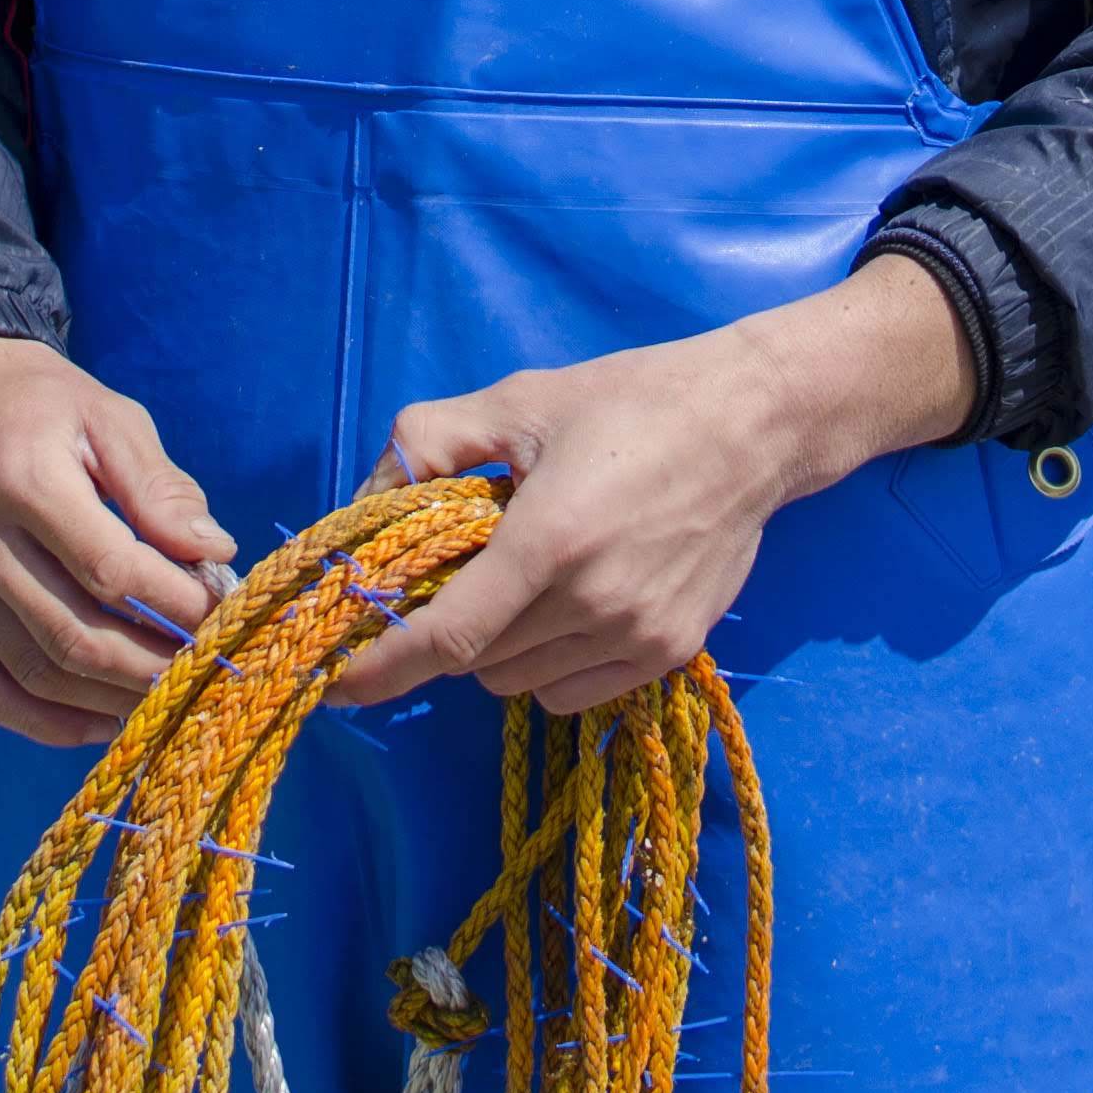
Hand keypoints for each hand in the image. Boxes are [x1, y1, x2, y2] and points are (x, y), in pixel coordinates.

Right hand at [0, 336, 228, 748]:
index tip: (225, 614)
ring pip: (36, 672)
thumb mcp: (106, 415)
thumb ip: (158, 485)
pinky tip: (101, 723)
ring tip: (170, 700)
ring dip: (110, 701)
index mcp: (23, 480)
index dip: (175, 602)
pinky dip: (45, 723)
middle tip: (209, 671)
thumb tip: (214, 551)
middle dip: (153, 665)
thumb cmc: (39, 404)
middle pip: (75, 634)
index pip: (111, 569)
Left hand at [329, 254, 975, 720]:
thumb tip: (372, 496)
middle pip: (478, 661)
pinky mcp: (670, 653)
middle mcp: (594, 603)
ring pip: (523, 683)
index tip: (339, 686)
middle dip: (449, 627)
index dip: (384, 669)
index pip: (446, 637)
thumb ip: (432, 441)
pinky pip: (574, 691)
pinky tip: (566, 604)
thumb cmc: (633, 402)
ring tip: (525, 578)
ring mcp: (638, 636)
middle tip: (463, 570)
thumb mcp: (522, 401)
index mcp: (548, 542)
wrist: (754, 424)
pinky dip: (548, 664)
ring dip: (500, 648)